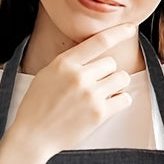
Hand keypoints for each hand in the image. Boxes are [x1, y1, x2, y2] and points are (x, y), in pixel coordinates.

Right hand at [9, 23, 137, 159]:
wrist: (33, 136)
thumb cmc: (37, 107)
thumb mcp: (47, 75)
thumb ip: (69, 64)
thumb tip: (91, 56)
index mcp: (64, 63)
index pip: (98, 41)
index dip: (118, 32)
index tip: (131, 28)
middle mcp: (79, 76)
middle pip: (111, 63)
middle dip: (106, 73)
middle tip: (94, 86)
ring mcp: (90, 95)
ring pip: (122, 78)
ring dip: (115, 86)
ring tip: (101, 95)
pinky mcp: (99, 113)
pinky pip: (125, 99)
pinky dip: (120, 101)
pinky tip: (107, 106)